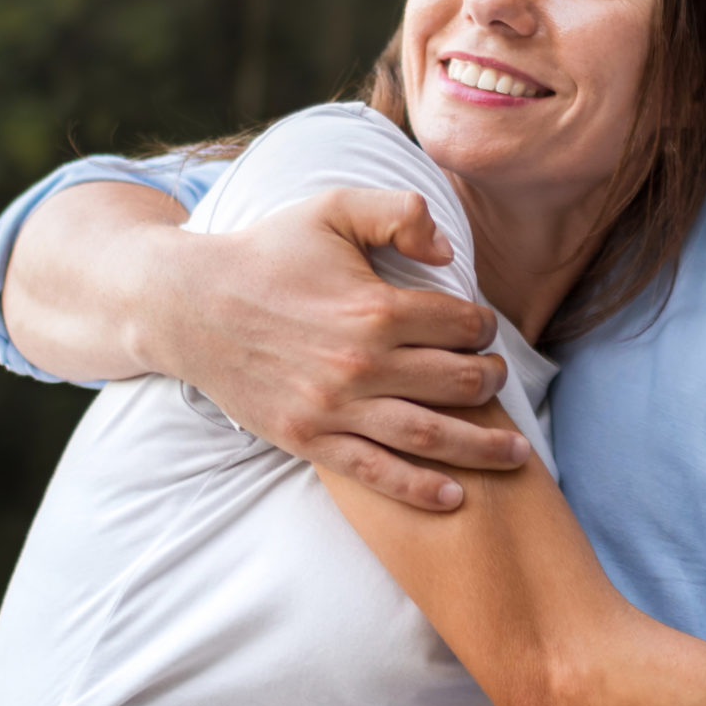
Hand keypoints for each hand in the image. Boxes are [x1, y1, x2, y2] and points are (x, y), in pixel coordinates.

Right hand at [133, 187, 531, 508]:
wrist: (189, 304)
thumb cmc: (267, 252)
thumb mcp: (332, 208)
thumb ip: (398, 211)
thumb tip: (449, 251)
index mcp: (375, 307)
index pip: (461, 324)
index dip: (483, 325)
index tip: (481, 328)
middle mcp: (362, 362)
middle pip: (458, 381)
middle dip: (492, 380)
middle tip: (497, 377)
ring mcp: (335, 407)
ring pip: (430, 434)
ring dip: (483, 446)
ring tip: (516, 451)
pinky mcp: (309, 438)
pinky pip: (375, 472)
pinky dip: (419, 489)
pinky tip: (455, 497)